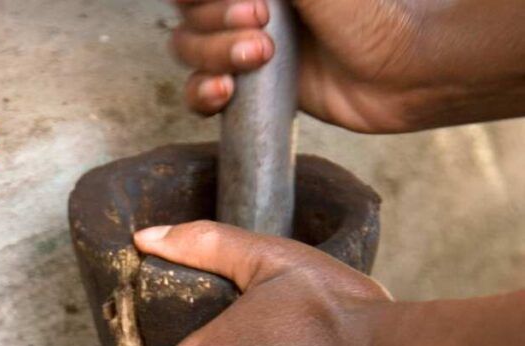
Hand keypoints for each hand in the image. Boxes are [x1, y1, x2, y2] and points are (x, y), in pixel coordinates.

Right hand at [172, 0, 524, 131]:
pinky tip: (225, 92)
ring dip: (212, 54)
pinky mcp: (251, 94)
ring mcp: (245, 50)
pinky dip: (203, 93)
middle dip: (215, 20)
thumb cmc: (369, 14)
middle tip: (262, 21)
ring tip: (259, 56)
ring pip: (190, 52)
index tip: (249, 2)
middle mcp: (245, 6)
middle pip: (188, 14)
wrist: (398, 75)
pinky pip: (202, 94)